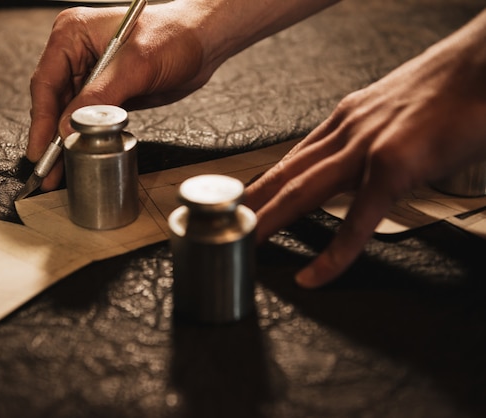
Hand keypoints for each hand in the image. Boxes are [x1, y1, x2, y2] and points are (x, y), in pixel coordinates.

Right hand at [27, 2, 213, 190]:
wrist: (202, 43)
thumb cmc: (174, 36)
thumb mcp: (135, 66)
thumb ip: (100, 97)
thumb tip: (69, 126)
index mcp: (73, 34)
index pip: (47, 82)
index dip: (42, 120)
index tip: (40, 149)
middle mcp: (76, 53)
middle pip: (52, 101)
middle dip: (50, 136)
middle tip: (47, 169)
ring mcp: (90, 74)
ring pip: (67, 113)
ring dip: (64, 141)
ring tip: (58, 171)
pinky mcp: (106, 91)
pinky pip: (87, 118)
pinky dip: (82, 137)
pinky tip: (78, 155)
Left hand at [245, 10, 485, 287]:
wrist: (485, 64)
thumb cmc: (448, 88)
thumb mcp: (392, 108)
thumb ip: (368, 134)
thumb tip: (361, 159)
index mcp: (345, 119)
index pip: (292, 156)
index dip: (263, 182)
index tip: (242, 200)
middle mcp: (346, 131)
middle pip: (286, 173)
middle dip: (252, 202)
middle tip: (224, 225)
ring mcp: (366, 148)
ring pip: (303, 191)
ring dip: (269, 220)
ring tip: (245, 243)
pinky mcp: (393, 167)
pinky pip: (357, 220)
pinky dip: (333, 252)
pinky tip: (314, 274)